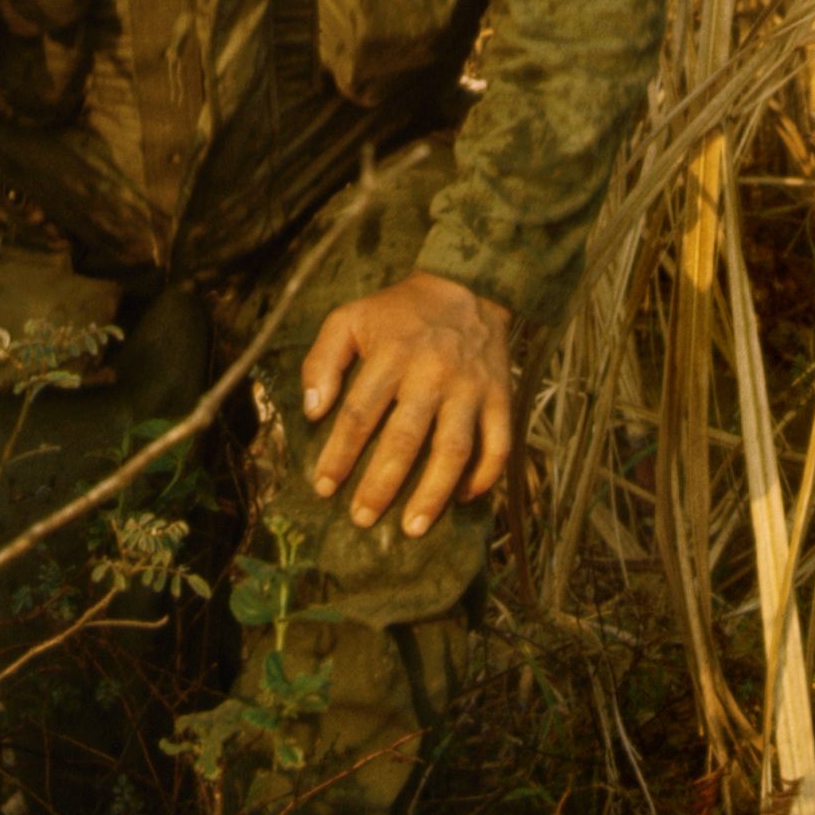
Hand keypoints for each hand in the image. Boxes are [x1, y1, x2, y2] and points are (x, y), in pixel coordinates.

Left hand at [300, 271, 515, 536]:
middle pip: (404, 438)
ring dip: (433, 492)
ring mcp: (471, 388)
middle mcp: (433, 374)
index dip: (339, 454)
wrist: (469, 286)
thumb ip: (322, 361)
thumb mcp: (349, 318)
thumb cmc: (399, 312)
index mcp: (392, 355)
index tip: (323, 486)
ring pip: (453, 449)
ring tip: (413, 527)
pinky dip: (484, 477)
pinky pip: (499, 445)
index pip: (359, 414)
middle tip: (362, 518)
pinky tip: (463, 499)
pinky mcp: (501, 397)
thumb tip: (312, 411)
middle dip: (381, 484)